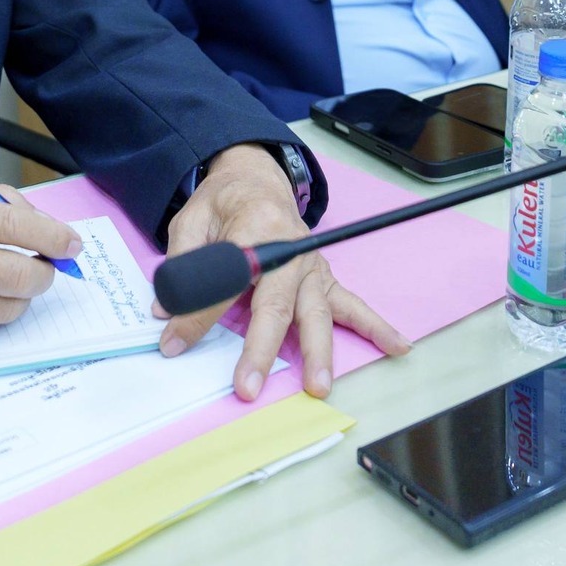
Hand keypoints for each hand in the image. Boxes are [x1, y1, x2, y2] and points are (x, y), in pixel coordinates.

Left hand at [157, 143, 409, 400]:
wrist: (257, 179)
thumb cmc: (224, 202)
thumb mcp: (191, 219)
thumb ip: (182, 263)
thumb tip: (167, 313)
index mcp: (254, 226)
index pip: (227, 278)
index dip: (199, 314)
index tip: (174, 343)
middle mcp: (290, 248)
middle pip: (277, 304)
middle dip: (262, 348)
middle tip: (248, 386)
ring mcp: (311, 265)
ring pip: (316, 313)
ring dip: (318, 352)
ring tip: (318, 386)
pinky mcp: (323, 278)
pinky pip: (351, 305)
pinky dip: (376, 327)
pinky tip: (398, 346)